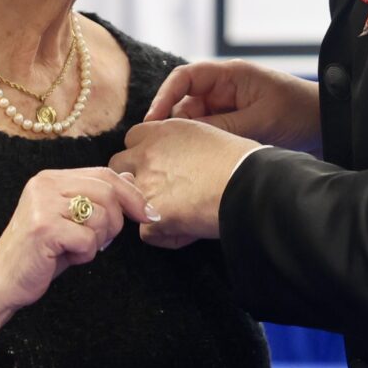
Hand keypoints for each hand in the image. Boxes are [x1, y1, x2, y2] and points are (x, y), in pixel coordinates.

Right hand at [0, 169, 151, 312]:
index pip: (104, 174)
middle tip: (101, 241)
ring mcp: (43, 204)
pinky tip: (66, 258)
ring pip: (101, 216)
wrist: (1, 282)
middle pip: (108, 192)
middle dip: (116, 221)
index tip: (148, 214)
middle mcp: (45, 184)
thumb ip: (96, 199)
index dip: (131, 194)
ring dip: (98, 241)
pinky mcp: (44, 228)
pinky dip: (85, 255)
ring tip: (76, 249)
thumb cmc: (40, 254)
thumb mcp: (71, 222)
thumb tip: (131, 179)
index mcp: (51, 178)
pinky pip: (88, 239)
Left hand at [109, 120, 261, 249]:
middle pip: (118, 165)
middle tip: (158, 191)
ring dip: (143, 208)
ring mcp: (146, 185)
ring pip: (125, 200)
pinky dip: (165, 236)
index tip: (159, 166)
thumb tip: (179, 162)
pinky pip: (146, 233)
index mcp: (164, 130)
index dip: (143, 154)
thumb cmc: (243, 162)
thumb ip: (183, 146)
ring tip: (175, 214)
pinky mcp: (151, 216)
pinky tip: (188, 232)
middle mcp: (148, 153)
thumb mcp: (209, 136)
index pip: (132, 138)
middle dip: (132, 179)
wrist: (250, 185)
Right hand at [145, 59, 321, 153]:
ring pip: (193, 123)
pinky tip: (195, 164)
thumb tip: (187, 139)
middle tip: (162, 152)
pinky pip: (208, 134)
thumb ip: (223, 127)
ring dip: (186, 140)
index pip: (184, 78)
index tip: (153, 121)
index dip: (164, 97)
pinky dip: (200, 147)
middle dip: (172, 125)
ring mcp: (227, 108)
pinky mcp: (233, 126)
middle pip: (183, 104)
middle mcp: (224, 89)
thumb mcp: (260, 120)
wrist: (327, 126)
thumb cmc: (299, 112)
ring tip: (178, 162)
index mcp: (230, 75)